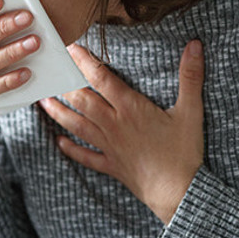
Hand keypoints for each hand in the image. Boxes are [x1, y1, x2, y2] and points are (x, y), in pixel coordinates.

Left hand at [39, 40, 204, 224]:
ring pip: (77, 125)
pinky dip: (71, 149)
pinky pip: (86, 156)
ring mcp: (109, 146)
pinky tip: (59, 142)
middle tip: (50, 71)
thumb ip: (190, 76)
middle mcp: (114, 124)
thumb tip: (195, 45)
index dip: (84, 61)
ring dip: (59, 113)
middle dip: (65, 84)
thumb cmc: (184, 152)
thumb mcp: (191, 111)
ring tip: (43, 101)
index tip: (71, 48)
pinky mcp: (111, 165)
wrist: (178, 192)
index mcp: (130, 108)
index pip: (101, 78)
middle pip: (82, 100)